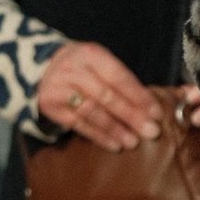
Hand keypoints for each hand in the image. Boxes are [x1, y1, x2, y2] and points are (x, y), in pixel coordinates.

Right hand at [35, 41, 161, 150]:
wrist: (43, 69)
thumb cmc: (84, 68)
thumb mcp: (100, 63)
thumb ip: (123, 80)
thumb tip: (153, 107)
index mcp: (91, 54)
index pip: (118, 77)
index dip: (139, 96)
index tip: (156, 113)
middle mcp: (73, 69)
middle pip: (106, 95)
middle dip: (131, 115)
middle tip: (151, 131)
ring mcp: (60, 87)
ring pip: (92, 111)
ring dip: (115, 129)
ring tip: (133, 142)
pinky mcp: (52, 106)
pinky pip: (78, 124)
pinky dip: (98, 136)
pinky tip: (114, 144)